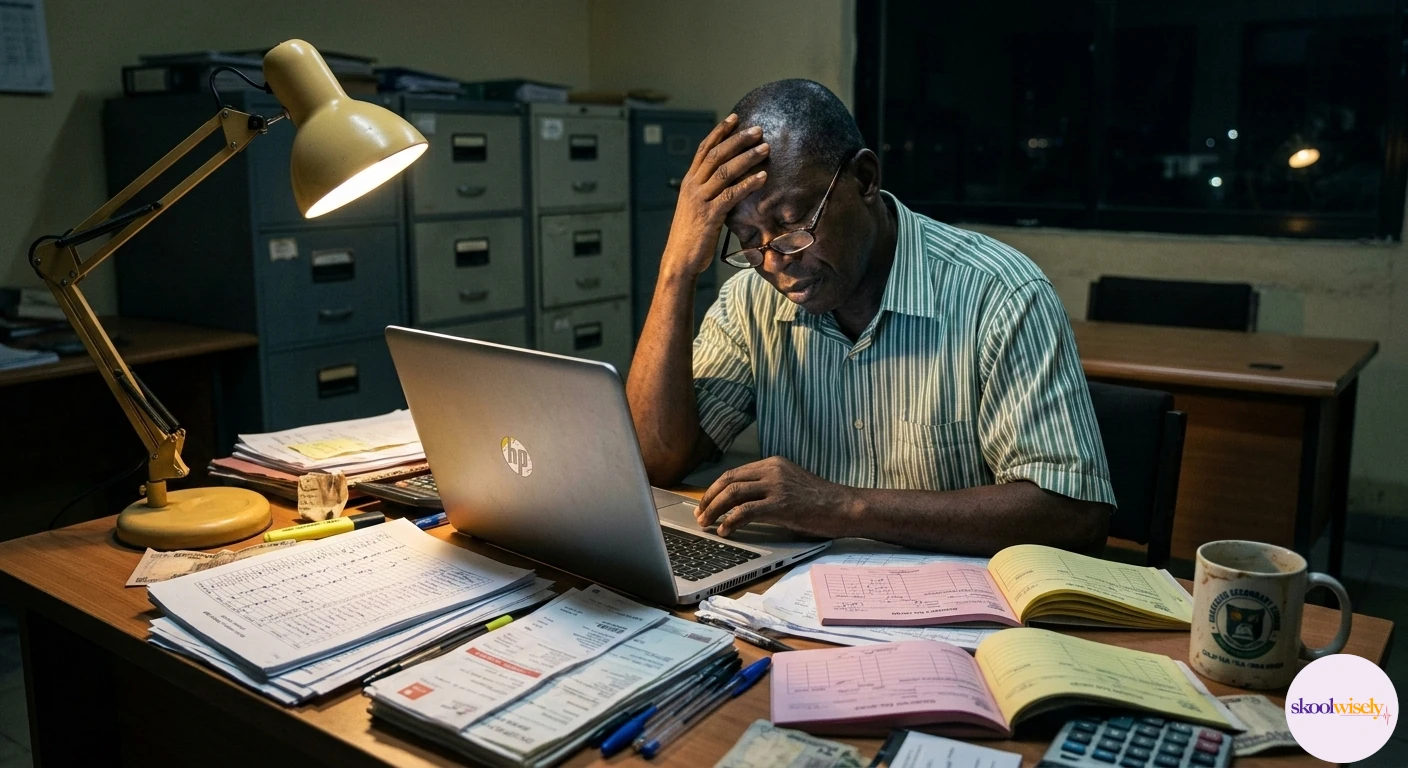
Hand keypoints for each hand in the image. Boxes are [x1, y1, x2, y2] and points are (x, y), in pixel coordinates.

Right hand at [659, 114, 770, 280]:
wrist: (679, 259)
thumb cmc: (691, 236)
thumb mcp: (696, 208)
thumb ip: (708, 192)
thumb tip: (726, 182)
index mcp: (689, 182)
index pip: (704, 150)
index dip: (719, 132)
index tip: (735, 118)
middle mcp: (692, 186)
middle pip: (716, 155)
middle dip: (738, 140)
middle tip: (758, 130)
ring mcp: (700, 200)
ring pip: (725, 171)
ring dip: (747, 157)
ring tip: (765, 148)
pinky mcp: (709, 215)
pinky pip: (731, 195)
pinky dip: (748, 184)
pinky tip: (763, 176)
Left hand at [695, 456, 854, 537]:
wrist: (844, 506)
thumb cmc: (819, 501)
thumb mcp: (790, 484)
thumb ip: (768, 487)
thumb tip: (740, 504)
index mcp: (773, 463)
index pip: (734, 473)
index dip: (715, 489)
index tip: (705, 503)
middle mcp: (772, 470)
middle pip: (728, 480)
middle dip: (709, 499)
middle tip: (700, 515)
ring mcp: (777, 485)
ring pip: (733, 493)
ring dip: (715, 510)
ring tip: (706, 524)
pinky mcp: (781, 504)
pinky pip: (746, 511)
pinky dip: (730, 521)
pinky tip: (725, 531)